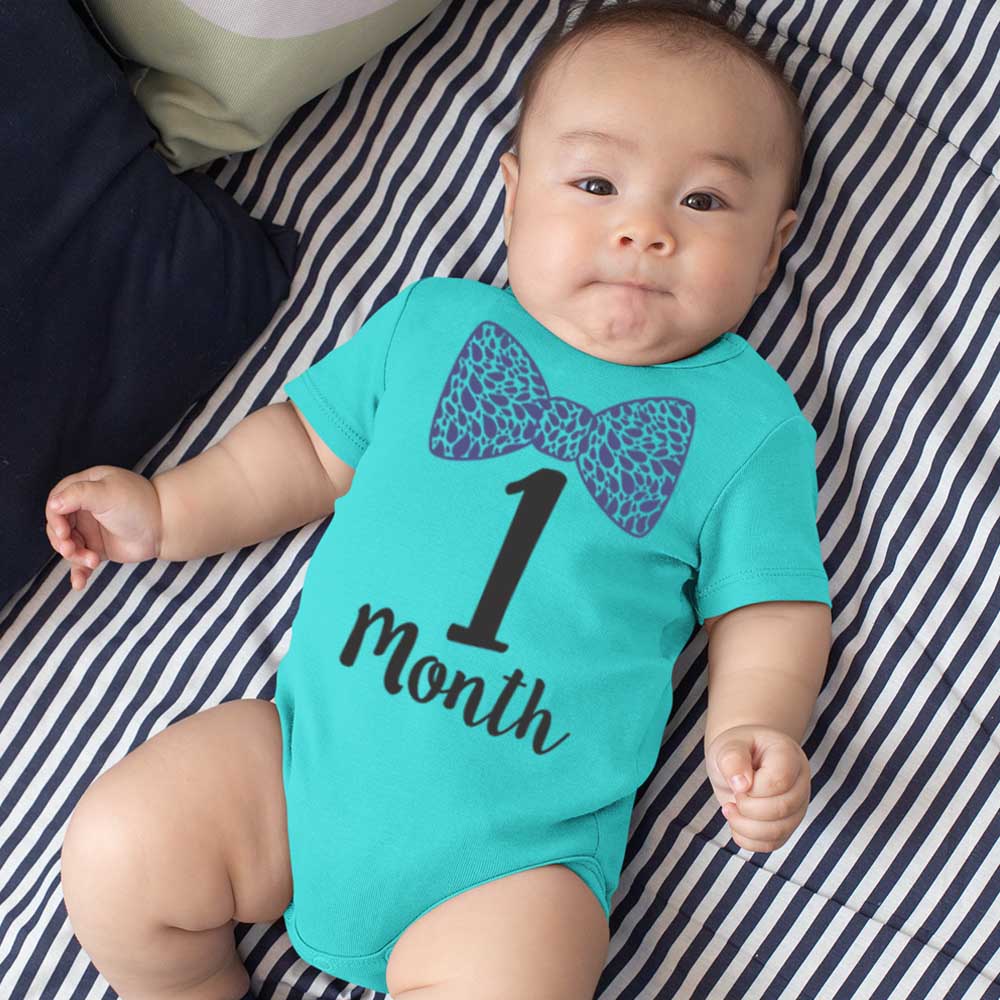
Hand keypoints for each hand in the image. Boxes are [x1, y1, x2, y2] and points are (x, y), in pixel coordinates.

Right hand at [44, 466, 162, 591]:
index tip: (64, 531)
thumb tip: (53, 504)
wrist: (166, 527)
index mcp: (85, 488)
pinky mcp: (98, 549)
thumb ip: (78, 495)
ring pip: (68, 546)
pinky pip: (81, 562)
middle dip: (61, 541)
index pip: (56, 501)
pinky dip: (78, 573)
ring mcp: (91, 529)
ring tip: (92, 561)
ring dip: (74, 556)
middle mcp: (85, 508)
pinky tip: (79, 585)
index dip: (55, 517)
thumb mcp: (106, 494)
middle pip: (58, 527)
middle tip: (71, 550)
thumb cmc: (139, 505)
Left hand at [704, 724, 810, 852]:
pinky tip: (737, 821)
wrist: (741, 760)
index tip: (736, 781)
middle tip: (733, 795)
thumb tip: (741, 784)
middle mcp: (800, 782)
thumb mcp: (728, 745)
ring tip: (730, 808)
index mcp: (788, 755)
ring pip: (778, 831)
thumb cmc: (737, 750)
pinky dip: (747, 839)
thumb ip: (732, 758)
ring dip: (745, 826)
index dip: (753, 788)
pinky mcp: (787, 825)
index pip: (779, 781)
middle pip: (782, 809)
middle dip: (747, 808)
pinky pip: (772, 844)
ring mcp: (797, 806)